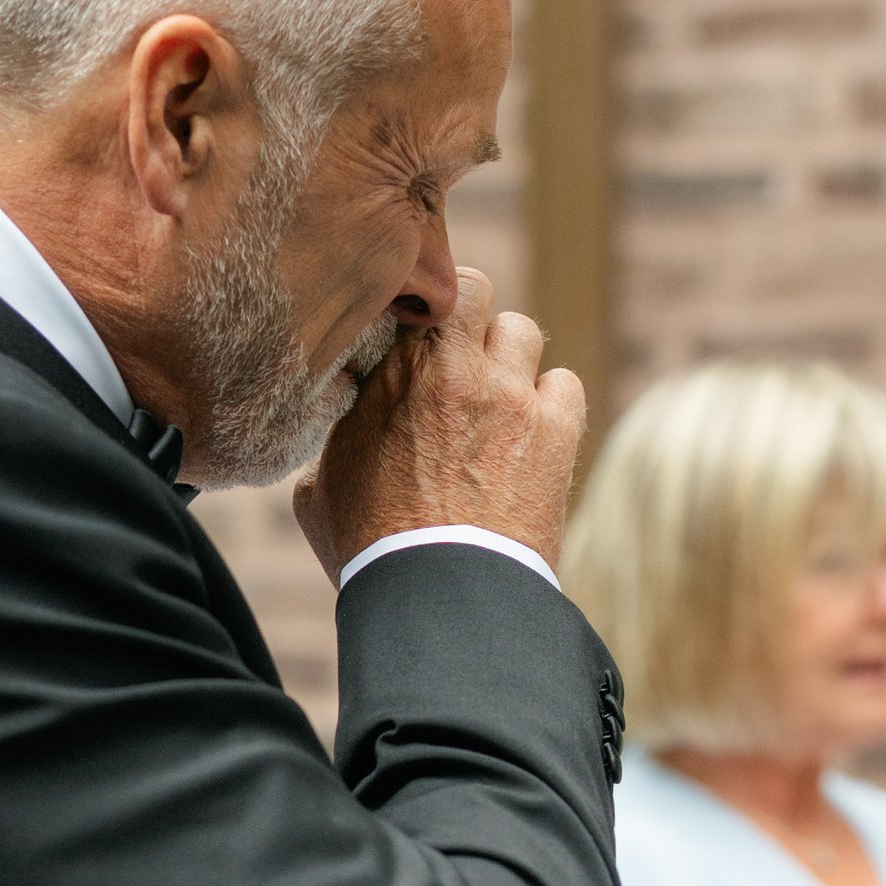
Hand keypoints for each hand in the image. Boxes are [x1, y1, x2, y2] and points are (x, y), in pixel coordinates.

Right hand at [294, 268, 586, 581]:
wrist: (440, 596)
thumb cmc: (371, 551)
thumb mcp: (320, 486)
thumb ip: (338, 437)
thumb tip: (347, 421)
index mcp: (388, 371)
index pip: (412, 297)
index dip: (418, 314)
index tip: (417, 337)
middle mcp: (451, 367)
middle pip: (473, 290)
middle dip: (468, 317)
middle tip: (463, 357)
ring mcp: (509, 394)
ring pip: (522, 330)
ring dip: (511, 359)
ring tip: (498, 402)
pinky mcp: (556, 430)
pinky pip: (565, 383)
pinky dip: (552, 403)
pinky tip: (533, 435)